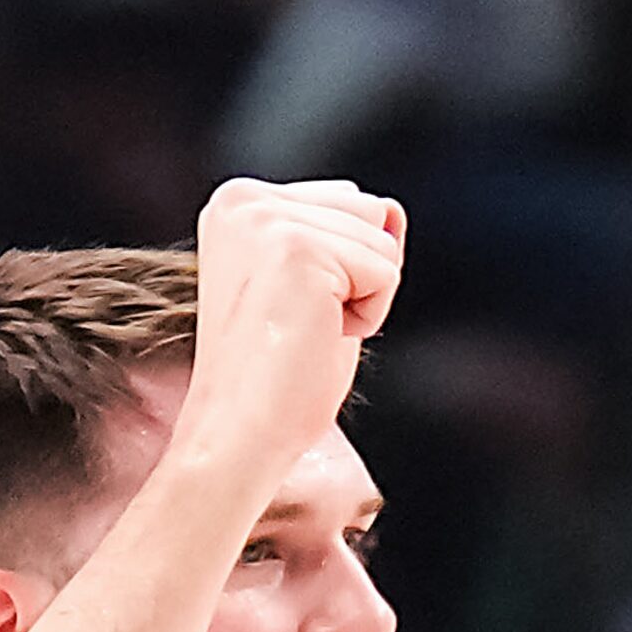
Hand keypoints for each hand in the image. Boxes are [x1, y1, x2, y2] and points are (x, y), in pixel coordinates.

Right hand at [173, 178, 405, 475]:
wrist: (241, 432)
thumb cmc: (276, 376)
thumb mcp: (317, 286)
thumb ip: (348, 236)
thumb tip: (391, 208)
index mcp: (240, 201)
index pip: (349, 201)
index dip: (344, 269)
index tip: (289, 310)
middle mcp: (245, 199)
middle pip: (369, 212)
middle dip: (357, 277)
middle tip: (300, 324)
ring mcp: (267, 220)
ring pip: (382, 242)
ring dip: (362, 300)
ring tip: (305, 331)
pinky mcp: (296, 248)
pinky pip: (385, 272)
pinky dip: (367, 317)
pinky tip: (317, 338)